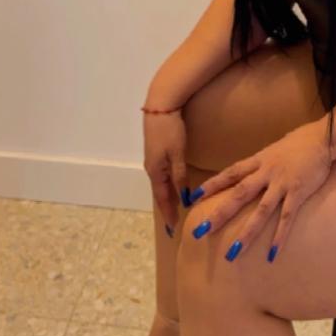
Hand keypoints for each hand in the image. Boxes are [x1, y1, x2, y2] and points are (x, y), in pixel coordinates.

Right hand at [142, 107, 188, 231]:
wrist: (160, 106)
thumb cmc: (170, 130)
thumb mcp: (177, 154)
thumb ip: (179, 176)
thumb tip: (183, 198)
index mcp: (155, 171)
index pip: (162, 199)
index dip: (168, 214)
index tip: (173, 229)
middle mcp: (151, 168)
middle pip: (160, 193)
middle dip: (167, 208)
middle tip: (174, 223)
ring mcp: (152, 159)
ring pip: (160, 184)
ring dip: (167, 197)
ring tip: (175, 208)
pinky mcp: (155, 151)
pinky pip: (161, 175)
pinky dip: (166, 185)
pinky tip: (173, 186)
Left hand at [188, 121, 331, 258]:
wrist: (324, 138)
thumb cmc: (300, 142)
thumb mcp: (274, 149)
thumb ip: (261, 162)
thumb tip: (249, 171)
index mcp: (259, 161)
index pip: (230, 174)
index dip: (212, 185)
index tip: (194, 197)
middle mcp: (266, 173)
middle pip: (238, 195)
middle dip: (219, 214)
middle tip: (200, 231)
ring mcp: (282, 184)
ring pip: (260, 211)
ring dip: (246, 233)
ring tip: (232, 253)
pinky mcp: (299, 192)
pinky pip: (287, 217)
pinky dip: (279, 235)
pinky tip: (272, 253)